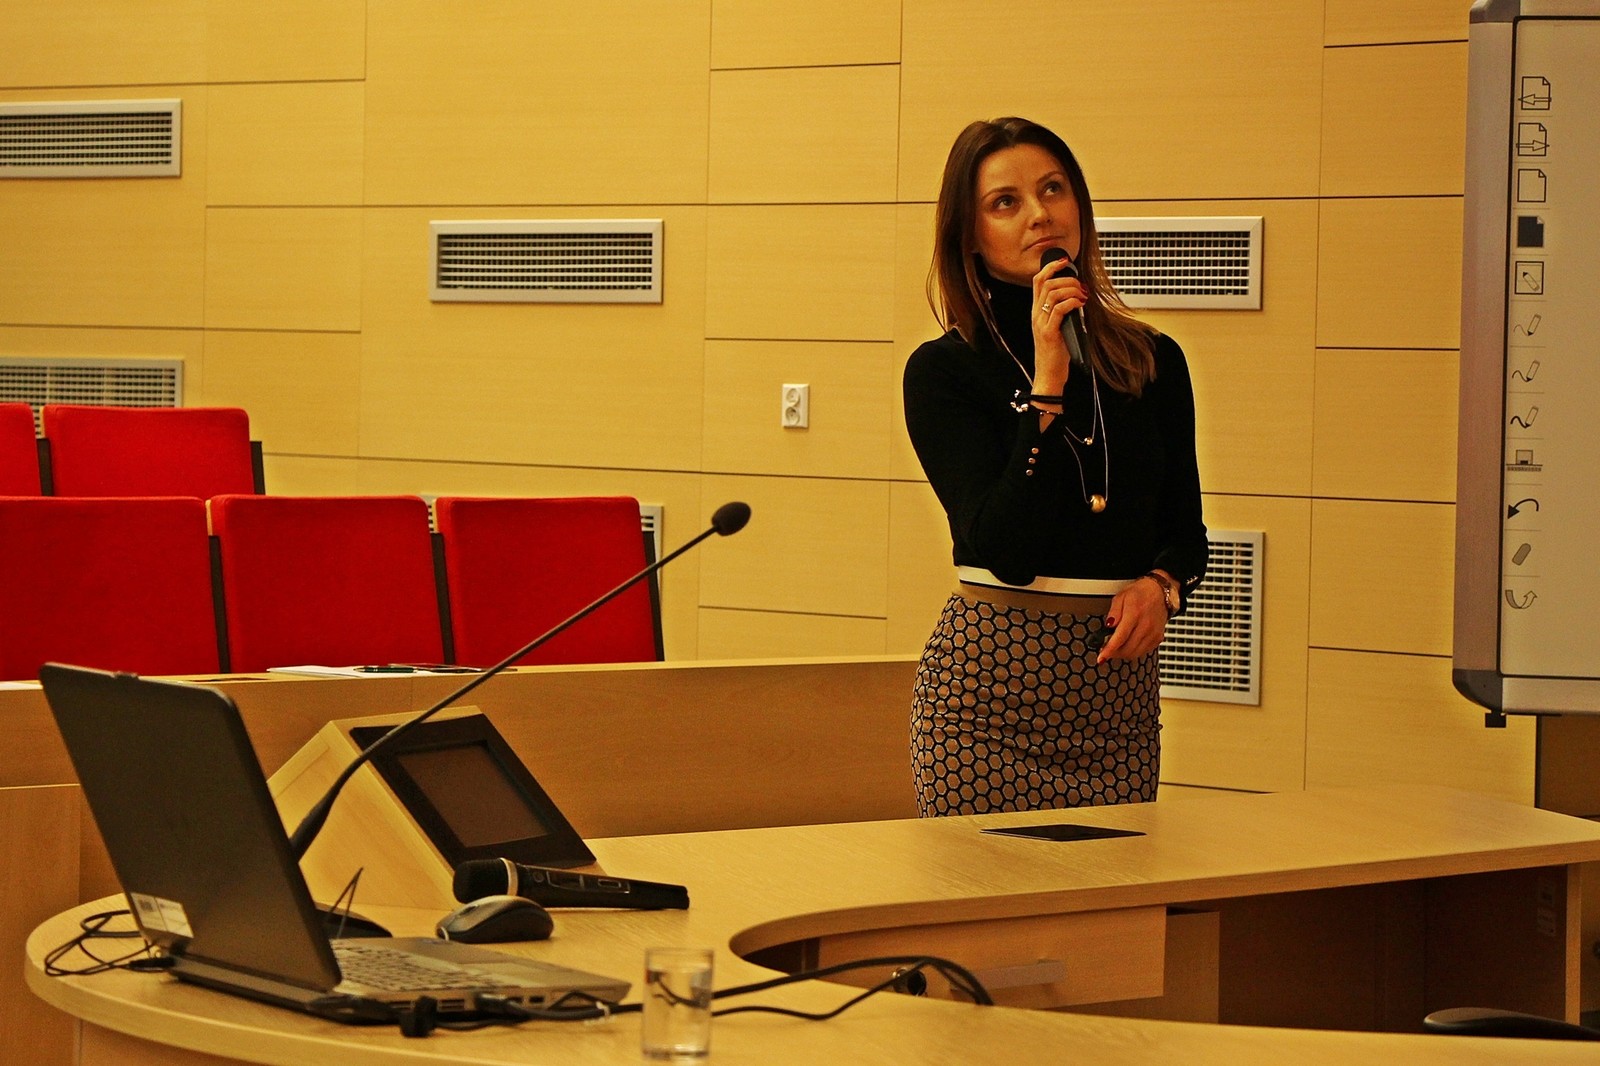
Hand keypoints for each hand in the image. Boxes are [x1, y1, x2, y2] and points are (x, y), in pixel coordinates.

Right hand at [1031, 255, 1088, 393]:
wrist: (1049, 373)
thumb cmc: (1055, 352)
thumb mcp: (1057, 327)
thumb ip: (1062, 312)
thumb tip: (1079, 296)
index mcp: (1036, 311)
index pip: (1037, 280)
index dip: (1050, 266)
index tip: (1064, 260)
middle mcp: (1035, 314)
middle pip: (1046, 283)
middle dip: (1067, 278)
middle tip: (1081, 286)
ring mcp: (1041, 323)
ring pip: (1054, 293)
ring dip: (1072, 290)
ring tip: (1083, 296)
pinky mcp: (1049, 332)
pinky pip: (1060, 309)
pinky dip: (1073, 302)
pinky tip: (1081, 305)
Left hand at [1096, 576, 1169, 663]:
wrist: (1159, 592)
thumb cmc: (1139, 593)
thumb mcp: (1120, 597)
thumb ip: (1113, 612)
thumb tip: (1108, 626)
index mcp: (1135, 614)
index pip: (1120, 637)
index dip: (1109, 650)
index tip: (1101, 657)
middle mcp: (1146, 625)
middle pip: (1127, 649)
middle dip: (1114, 653)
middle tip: (1106, 650)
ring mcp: (1153, 633)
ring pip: (1135, 653)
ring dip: (1123, 654)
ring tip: (1116, 647)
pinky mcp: (1158, 638)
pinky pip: (1143, 652)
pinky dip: (1133, 652)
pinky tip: (1128, 644)